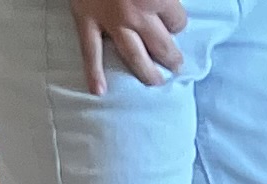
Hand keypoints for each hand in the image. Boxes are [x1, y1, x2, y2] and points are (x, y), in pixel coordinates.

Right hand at [69, 0, 185, 89]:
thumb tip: (174, 3)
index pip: (178, 21)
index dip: (179, 23)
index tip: (176, 24)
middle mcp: (138, 15)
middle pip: (160, 45)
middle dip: (170, 58)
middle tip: (176, 68)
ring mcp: (111, 23)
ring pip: (132, 55)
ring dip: (145, 71)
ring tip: (155, 83)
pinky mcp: (87, 22)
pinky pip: (91, 52)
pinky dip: (93, 73)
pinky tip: (98, 91)